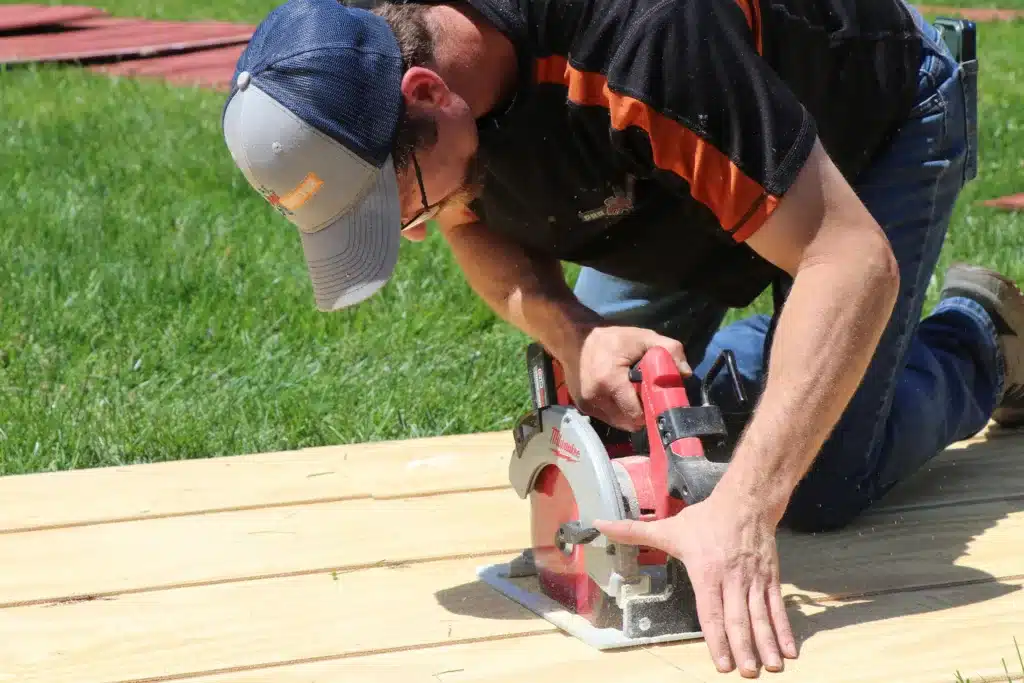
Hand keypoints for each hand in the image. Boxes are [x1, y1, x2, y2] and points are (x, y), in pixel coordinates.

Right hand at [561, 325, 689, 430]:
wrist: (574, 338)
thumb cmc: (610, 338)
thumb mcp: (642, 337)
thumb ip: (668, 350)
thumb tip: (685, 373)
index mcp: (610, 381)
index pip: (637, 414)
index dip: (651, 410)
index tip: (658, 400)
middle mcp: (595, 397)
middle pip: (629, 422)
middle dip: (642, 413)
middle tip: (647, 397)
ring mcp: (587, 405)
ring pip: (618, 423)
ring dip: (629, 413)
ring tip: (633, 395)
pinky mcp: (583, 408)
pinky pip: (608, 418)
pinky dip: (617, 411)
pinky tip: (620, 395)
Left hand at [593, 489, 798, 676]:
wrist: (745, 501)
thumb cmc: (705, 519)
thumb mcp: (669, 528)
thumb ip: (633, 532)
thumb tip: (599, 524)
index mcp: (707, 571)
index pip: (711, 610)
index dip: (716, 638)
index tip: (720, 663)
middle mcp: (733, 579)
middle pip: (738, 618)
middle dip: (743, 647)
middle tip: (747, 673)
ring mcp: (754, 580)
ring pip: (761, 616)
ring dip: (767, 643)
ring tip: (772, 668)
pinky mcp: (771, 578)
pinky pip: (778, 607)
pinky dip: (785, 629)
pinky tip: (790, 651)